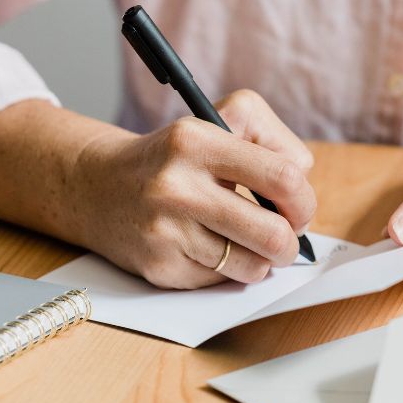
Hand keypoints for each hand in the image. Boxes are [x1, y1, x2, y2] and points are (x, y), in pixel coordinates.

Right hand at [76, 89, 316, 288]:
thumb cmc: (174, 158)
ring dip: (263, 260)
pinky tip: (209, 249)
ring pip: (252, 266)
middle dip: (290, 242)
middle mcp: (176, 186)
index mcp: (196, 140)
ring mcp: (165, 231)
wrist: (99, 187)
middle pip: (273, 234)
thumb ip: (271, 142)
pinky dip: (228, 269)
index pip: (284, 177)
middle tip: (284, 237)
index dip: (304, 200)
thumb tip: (301, 192)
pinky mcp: (159, 267)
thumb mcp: (218, 122)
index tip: (297, 207)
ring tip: (250, 244)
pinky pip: (221, 280)